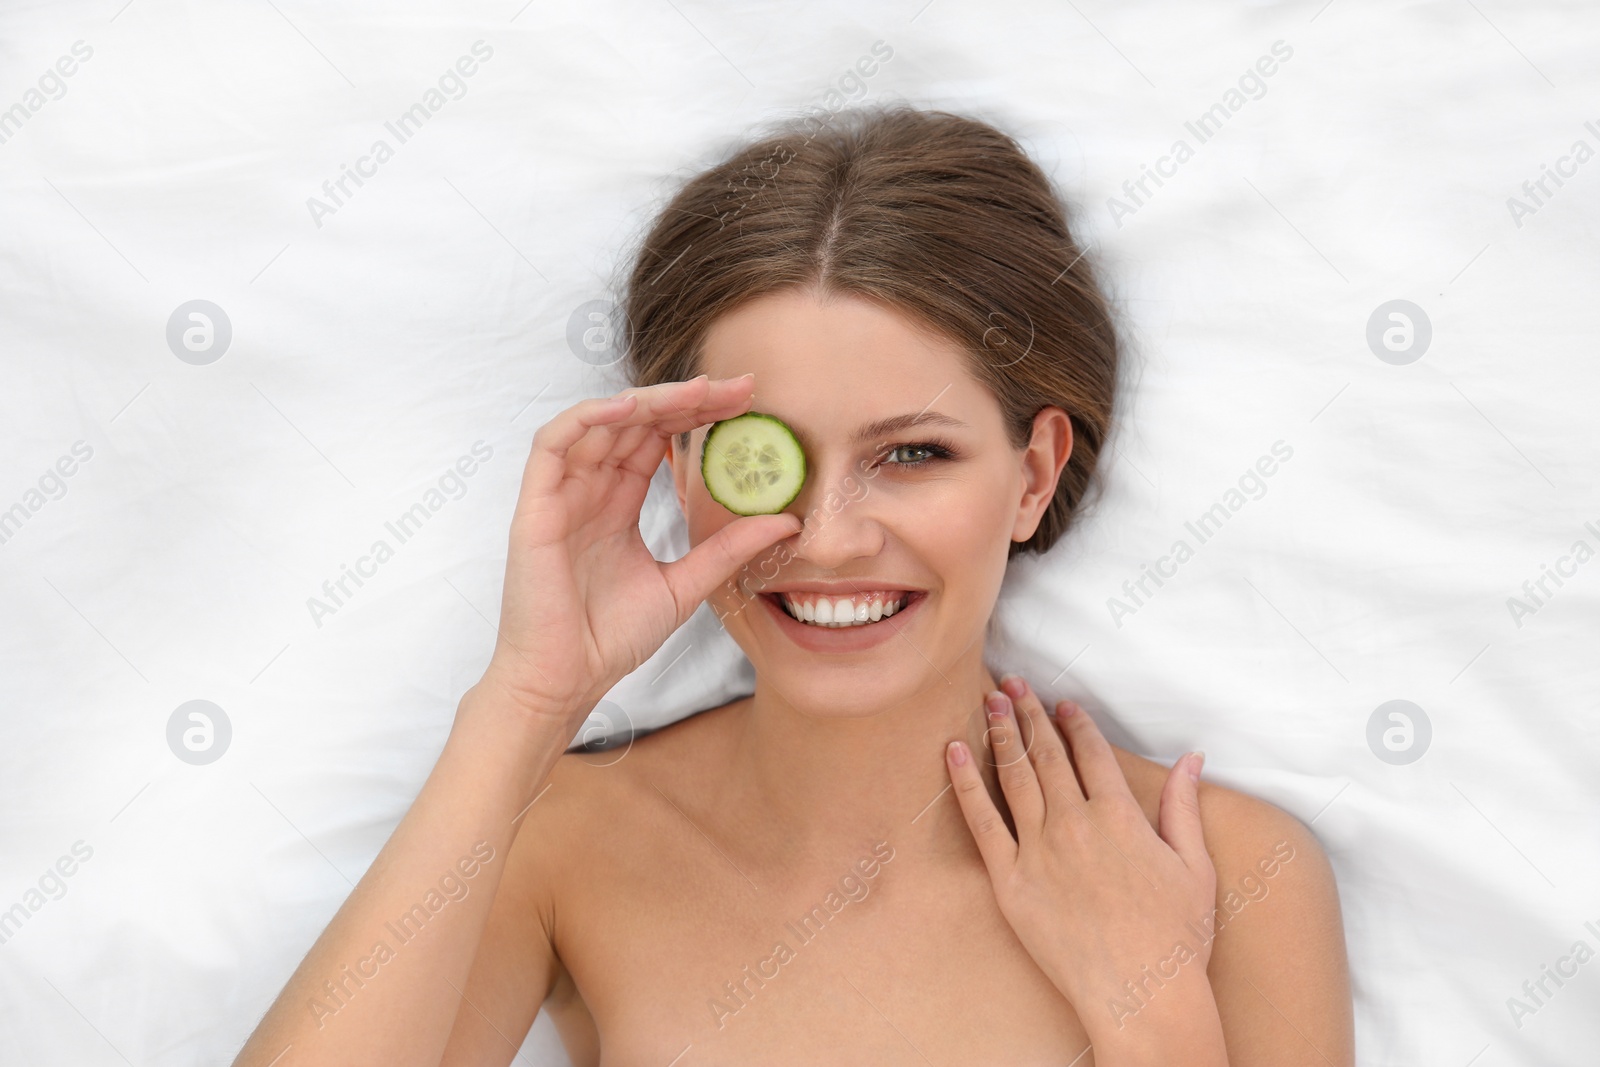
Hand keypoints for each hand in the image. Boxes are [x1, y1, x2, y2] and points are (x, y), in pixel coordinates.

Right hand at [478, 374, 801, 723]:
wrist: (566, 680)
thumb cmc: (610, 638)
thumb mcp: (686, 584)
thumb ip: (728, 549)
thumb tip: (787, 522)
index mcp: (619, 503)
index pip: (659, 439)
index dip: (698, 414)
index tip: (747, 402)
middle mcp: (590, 489)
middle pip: (636, 421)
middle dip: (686, 398)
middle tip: (738, 387)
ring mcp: (561, 494)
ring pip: (600, 422)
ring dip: (647, 399)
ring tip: (697, 391)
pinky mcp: (535, 506)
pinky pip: (553, 445)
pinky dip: (587, 418)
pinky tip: (629, 408)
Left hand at [946, 676, 1216, 1028]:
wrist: (1141, 997)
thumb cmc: (1177, 938)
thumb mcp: (1195, 867)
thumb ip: (1184, 807)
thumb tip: (1192, 759)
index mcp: (1120, 817)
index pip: (1091, 753)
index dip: (1074, 723)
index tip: (1061, 703)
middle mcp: (1076, 824)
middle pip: (1048, 755)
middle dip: (1029, 714)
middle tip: (1012, 683)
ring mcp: (1039, 851)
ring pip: (1014, 777)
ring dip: (1001, 734)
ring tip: (990, 701)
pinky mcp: (1010, 881)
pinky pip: (981, 822)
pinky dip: (965, 782)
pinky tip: (954, 750)